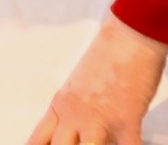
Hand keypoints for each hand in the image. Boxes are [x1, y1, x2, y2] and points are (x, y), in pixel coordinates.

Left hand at [25, 12, 167, 144]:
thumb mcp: (79, 86)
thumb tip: (77, 132)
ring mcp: (99, 119)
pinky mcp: (126, 119)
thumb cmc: (107, 56)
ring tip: (101, 144)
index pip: (37, 141)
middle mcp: (75, 115)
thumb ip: (74, 112)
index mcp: (60, 106)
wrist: (129, 34)